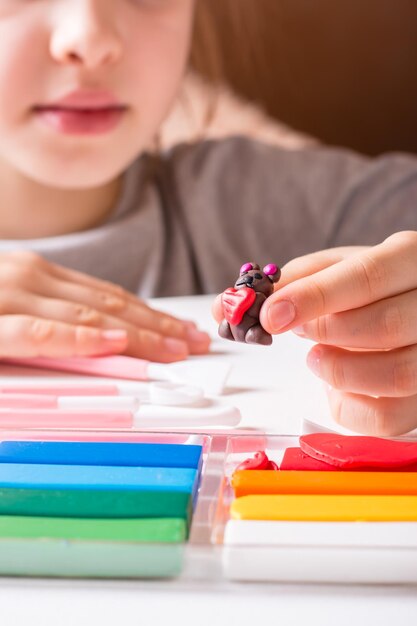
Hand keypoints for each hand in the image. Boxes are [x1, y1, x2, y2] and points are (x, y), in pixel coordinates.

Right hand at [0, 251, 209, 361]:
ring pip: (88, 317)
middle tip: (196, 343)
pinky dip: (81, 339)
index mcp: (37, 274)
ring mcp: (10, 296)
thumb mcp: (9, 304)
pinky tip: (115, 344)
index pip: (108, 295)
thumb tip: (101, 335)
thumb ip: (48, 315)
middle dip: (160, 326)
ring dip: (139, 334)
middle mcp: (30, 278)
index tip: (184, 330)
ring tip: (177, 350)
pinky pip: (39, 334)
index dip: (152, 314)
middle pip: (109, 305)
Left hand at [213, 231, 416, 435]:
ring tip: (316, 356)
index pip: (366, 277)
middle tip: (292, 328)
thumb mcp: (335, 268)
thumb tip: (225, 307)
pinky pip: (390, 417)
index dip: (314, 297)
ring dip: (338, 370)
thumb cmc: (369, 286)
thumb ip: (287, 283)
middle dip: (323, 332)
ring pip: (394, 375)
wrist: (409, 302)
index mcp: (409, 259)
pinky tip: (336, 385)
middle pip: (384, 325)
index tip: (270, 314)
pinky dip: (348, 406)